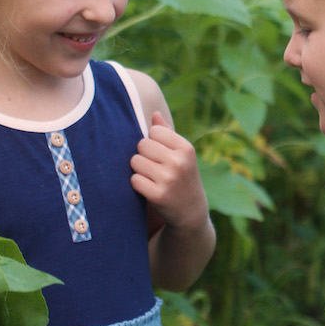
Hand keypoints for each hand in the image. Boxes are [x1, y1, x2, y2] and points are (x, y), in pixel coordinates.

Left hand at [130, 111, 209, 232]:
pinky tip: (149, 189)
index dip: (153, 142)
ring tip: (152, 178)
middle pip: (142, 145)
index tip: (162, 154)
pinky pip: (134, 179)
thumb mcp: (181, 154)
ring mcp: (169, 179)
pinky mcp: (158, 195)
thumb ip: (167, 133)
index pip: (154, 131)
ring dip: (139, 170)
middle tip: (155, 168)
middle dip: (144, 155)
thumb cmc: (183, 176)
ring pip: (135, 161)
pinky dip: (137, 184)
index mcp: (186, 148)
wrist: (191, 211)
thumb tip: (154, 113)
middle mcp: (179, 162)